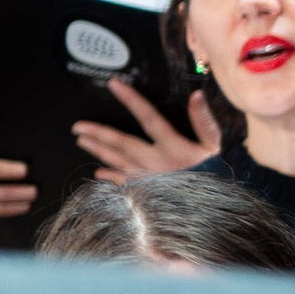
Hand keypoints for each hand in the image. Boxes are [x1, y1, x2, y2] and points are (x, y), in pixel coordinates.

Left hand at [80, 81, 219, 182]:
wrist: (213, 208)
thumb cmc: (217, 174)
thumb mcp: (214, 146)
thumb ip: (203, 121)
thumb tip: (196, 95)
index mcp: (173, 147)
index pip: (148, 117)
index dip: (131, 99)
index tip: (114, 85)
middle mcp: (155, 162)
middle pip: (122, 143)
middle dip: (99, 133)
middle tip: (78, 126)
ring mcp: (147, 179)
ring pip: (118, 162)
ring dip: (98, 151)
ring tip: (81, 141)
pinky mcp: (145, 193)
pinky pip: (123, 183)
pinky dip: (110, 177)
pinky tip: (98, 173)